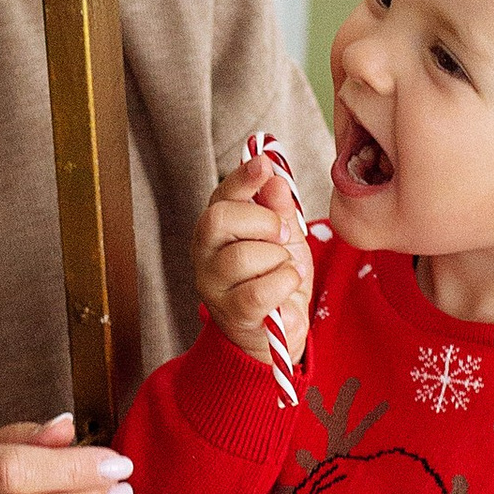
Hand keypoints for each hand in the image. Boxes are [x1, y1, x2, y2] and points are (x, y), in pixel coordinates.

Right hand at [193, 148, 310, 375]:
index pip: (222, 195)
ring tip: (285, 268)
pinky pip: (259, 290)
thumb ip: (279, 209)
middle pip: (220, 219)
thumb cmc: (276, 276)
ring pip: (242, 256)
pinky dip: (283, 284)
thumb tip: (276, 179)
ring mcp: (213, 284)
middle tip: (282, 236)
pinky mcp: (231, 313)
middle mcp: (205, 252)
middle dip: (263, 222)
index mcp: (217, 227)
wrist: (280, 328)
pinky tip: (288, 285)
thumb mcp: (284, 236)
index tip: (264, 164)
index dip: (242, 178)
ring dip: (278, 259)